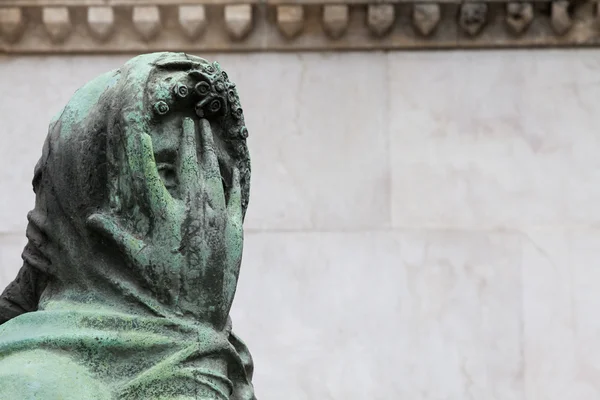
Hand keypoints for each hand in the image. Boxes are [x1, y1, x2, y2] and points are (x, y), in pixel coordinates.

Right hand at [87, 117, 242, 328]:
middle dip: (189, 138)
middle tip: (190, 117)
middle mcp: (193, 211)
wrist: (199, 315)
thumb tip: (92, 219)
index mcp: (166, 216)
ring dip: (210, 151)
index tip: (142, 127)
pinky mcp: (235, 230)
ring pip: (214, 175)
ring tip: (208, 130)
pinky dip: (233, 180)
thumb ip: (116, 237)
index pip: (151, 174)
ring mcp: (217, 219)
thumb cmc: (164, 288)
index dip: (144, 149)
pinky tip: (233, 167)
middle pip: (191, 165)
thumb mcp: (138, 262)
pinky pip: (235, 197)